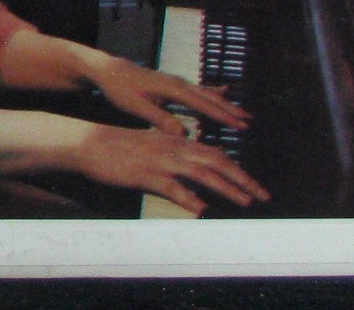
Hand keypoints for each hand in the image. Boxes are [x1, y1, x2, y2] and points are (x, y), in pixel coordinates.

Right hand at [68, 122, 269, 215]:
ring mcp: (160, 161)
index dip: (238, 170)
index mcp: (176, 143)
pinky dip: (188, 198)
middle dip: (242, 179)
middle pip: (215, 161)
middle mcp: (173, 149)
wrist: (90, 143)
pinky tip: (201, 210)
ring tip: (245, 202)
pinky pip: (171, 187)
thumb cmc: (121, 148)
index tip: (256, 187)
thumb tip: (196, 176)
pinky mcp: (144, 174)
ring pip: (200, 172)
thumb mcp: (153, 149)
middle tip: (263, 196)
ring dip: (225, 188)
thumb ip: (176, 159)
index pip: (216, 153)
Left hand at [88, 53, 250, 133]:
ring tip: (243, 113)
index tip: (239, 125)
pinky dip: (213, 92)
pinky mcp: (172, 84)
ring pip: (206, 93)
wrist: (109, 70)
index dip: (221, 115)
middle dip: (229, 110)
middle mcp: (178, 83)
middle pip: (209, 97)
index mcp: (171, 88)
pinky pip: (198, 89)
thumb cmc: (120, 89)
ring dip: (225, 103)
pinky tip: (224, 91)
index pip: (202, 104)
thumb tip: (182, 133)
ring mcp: (176, 82)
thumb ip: (159, 118)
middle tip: (249, 122)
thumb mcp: (136, 106)